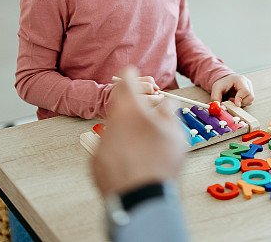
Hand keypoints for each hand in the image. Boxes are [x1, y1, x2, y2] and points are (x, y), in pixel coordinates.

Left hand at [93, 67, 186, 196]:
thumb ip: (168, 111)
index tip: (133, 72)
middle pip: (119, 106)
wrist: (142, 198)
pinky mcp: (96, 162)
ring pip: (114, 129)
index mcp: (130, 109)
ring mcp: (101, 143)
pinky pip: (108, 149)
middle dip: (132, 108)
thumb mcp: (174, 132)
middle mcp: (111, 121)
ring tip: (143, 147)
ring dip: (126, 131)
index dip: (131, 75)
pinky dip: (118, 151)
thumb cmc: (160, 162)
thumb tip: (166, 103)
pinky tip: (132, 161)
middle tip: (146, 116)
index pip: (126, 81)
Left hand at [210, 74, 253, 106]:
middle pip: (250, 96)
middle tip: (230, 100)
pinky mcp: (249, 93)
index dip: (240, 98)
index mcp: (240, 80)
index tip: (235, 104)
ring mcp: (249, 88)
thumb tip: (217, 107)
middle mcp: (247, 83)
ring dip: (241, 103)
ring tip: (232, 99)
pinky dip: (242, 103)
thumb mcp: (216, 89)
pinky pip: (248, 101)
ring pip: (250, 100)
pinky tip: (235, 100)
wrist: (224, 80)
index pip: (245, 90)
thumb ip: (216, 98)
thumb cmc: (222, 82)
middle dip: (240, 102)